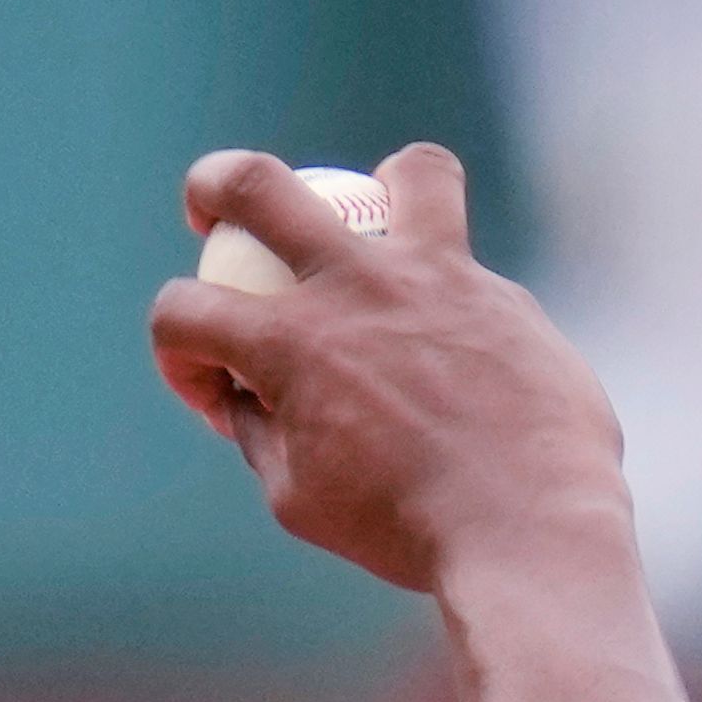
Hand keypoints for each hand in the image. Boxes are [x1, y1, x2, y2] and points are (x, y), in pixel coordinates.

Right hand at [148, 144, 627, 592]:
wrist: (524, 528)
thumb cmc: (403, 526)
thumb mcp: (299, 496)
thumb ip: (261, 431)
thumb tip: (243, 394)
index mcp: (288, 345)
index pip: (182, 311)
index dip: (177, 353)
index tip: (212, 392)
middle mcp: (355, 286)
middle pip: (254, 184)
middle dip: (213, 187)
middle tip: (214, 213)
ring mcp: (436, 278)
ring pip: (411, 173)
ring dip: (382, 187)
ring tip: (378, 226)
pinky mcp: (501, 298)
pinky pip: (467, 268)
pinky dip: (444, 298)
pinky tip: (451, 350)